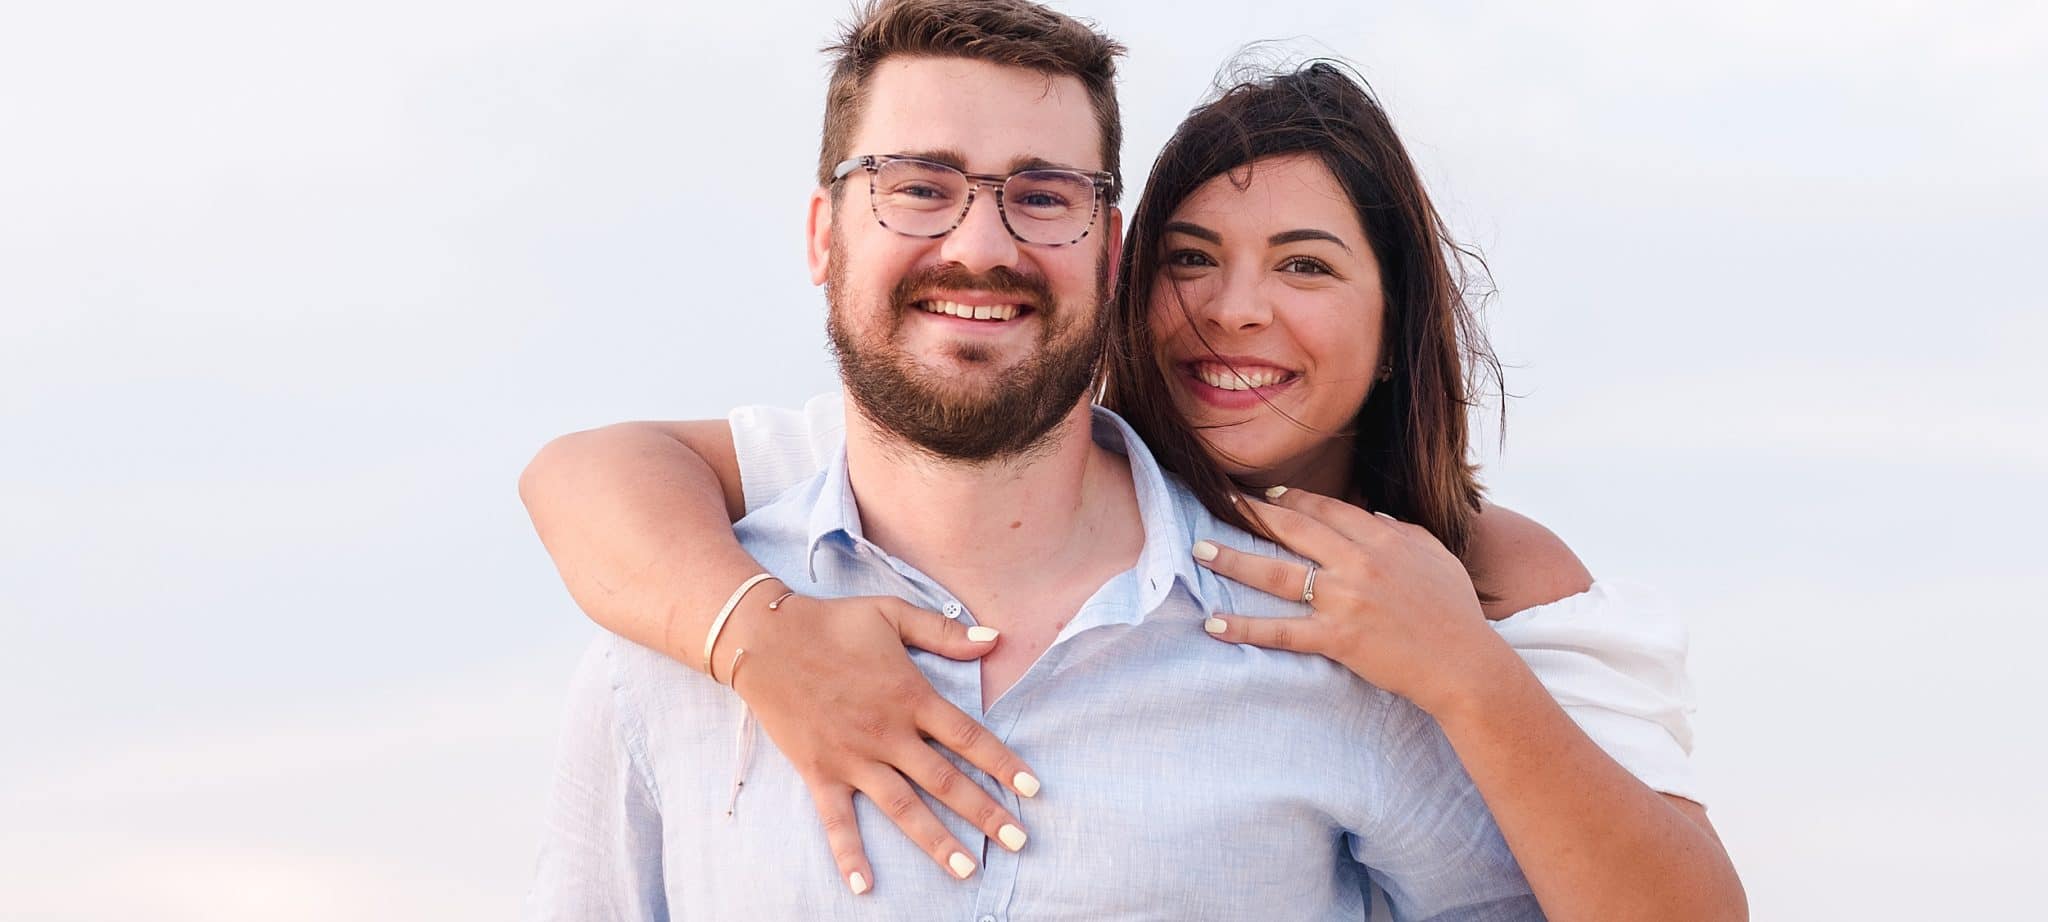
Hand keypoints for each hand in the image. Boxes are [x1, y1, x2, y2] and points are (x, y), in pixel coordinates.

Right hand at [720, 593, 1038, 893]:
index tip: (1032, 789)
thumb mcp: (892, 614)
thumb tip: (996, 639)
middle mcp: (887, 734)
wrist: (765, 638)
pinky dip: (848, 853)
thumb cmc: (832, 622)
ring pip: (903, 807)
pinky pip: (837, 820)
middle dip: (985, 813)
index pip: (968, 737)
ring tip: (968, 870)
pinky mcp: (820, 772)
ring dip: (936, 841)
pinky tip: (864, 887)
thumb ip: (944, 631)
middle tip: (1018, 841)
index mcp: (910, 696)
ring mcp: (853, 757)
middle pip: (945, 781)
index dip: (1003, 763)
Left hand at [1193, 487, 1518, 716]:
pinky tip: (1214, 623)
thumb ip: (1402, 531)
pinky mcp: (1337, 638)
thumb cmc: (1455, 613)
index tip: (1263, 495)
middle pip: (1292, 527)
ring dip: (1233, 559)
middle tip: (1214, 500)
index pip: (1324, 508)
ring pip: (1276, 572)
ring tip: (1199, 549)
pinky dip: (1245, 627)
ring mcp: (1346, 599)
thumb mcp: (1434, 556)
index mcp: (1383, 537)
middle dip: (1248, 512)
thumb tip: (1373, 515)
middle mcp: (1359, 561)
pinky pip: (1281, 631)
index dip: (1289, 498)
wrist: (1467, 665)